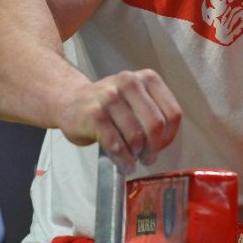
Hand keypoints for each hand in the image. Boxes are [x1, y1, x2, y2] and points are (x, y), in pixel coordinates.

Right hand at [58, 69, 181, 173]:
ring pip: (136, 136)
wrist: (70, 100)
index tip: (161, 146)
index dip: (169, 136)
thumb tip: (162, 144)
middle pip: (156, 125)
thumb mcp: (136, 99)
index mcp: (147, 78)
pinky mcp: (94, 115)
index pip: (172, 113)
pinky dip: (123, 159)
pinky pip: (116, 144)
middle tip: (148, 158)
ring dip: (137, 155)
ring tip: (133, 160)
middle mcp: (129, 83)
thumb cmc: (108, 105)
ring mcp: (110, 98)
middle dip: (154, 148)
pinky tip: (123, 164)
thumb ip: (153, 114)